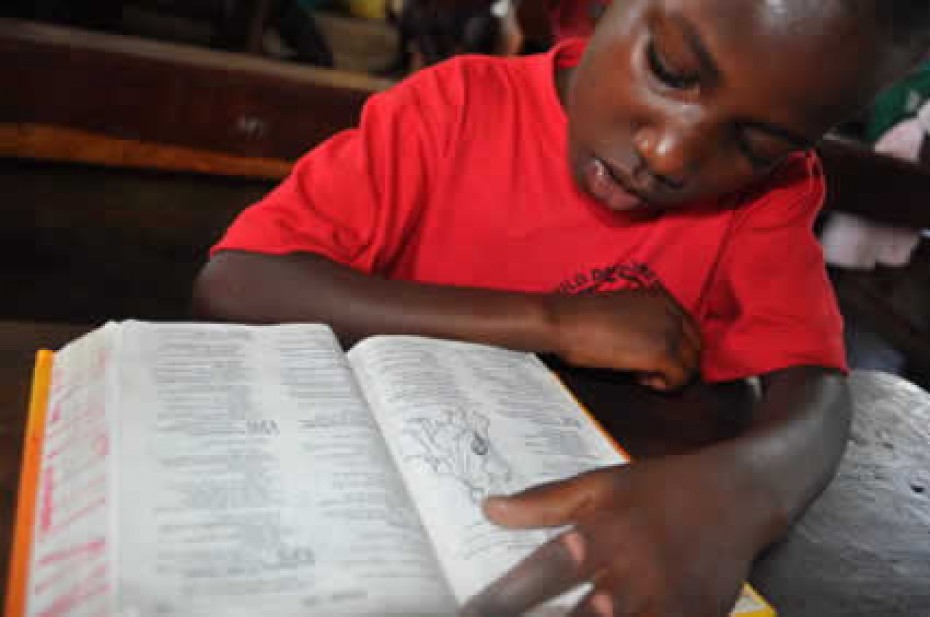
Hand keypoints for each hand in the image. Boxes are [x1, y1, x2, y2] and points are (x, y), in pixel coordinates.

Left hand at [462, 456, 758, 616]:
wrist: (741, 495)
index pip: (544, 575)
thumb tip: (488, 509)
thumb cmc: (661, 488)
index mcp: (606, 536)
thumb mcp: (602, 483)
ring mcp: (670, 607)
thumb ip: (545, 501)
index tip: (468, 613)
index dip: (502, 600)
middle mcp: (635, 577)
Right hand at [545, 287, 700, 389]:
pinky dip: (663, 385)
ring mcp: (668, 330)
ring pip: (690, 365)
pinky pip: (679, 379)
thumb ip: (645, 324)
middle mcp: (671, 310)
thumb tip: (655, 350)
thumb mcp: (622, 312)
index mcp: (661, 297)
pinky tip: (640, 379)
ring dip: (669, 376)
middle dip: (676, 364)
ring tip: (641, 375)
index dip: (675, 350)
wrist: (563, 322)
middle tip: (649, 371)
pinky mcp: (662, 352)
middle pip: (695, 347)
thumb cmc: (580, 319)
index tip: (653, 360)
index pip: (689, 330)